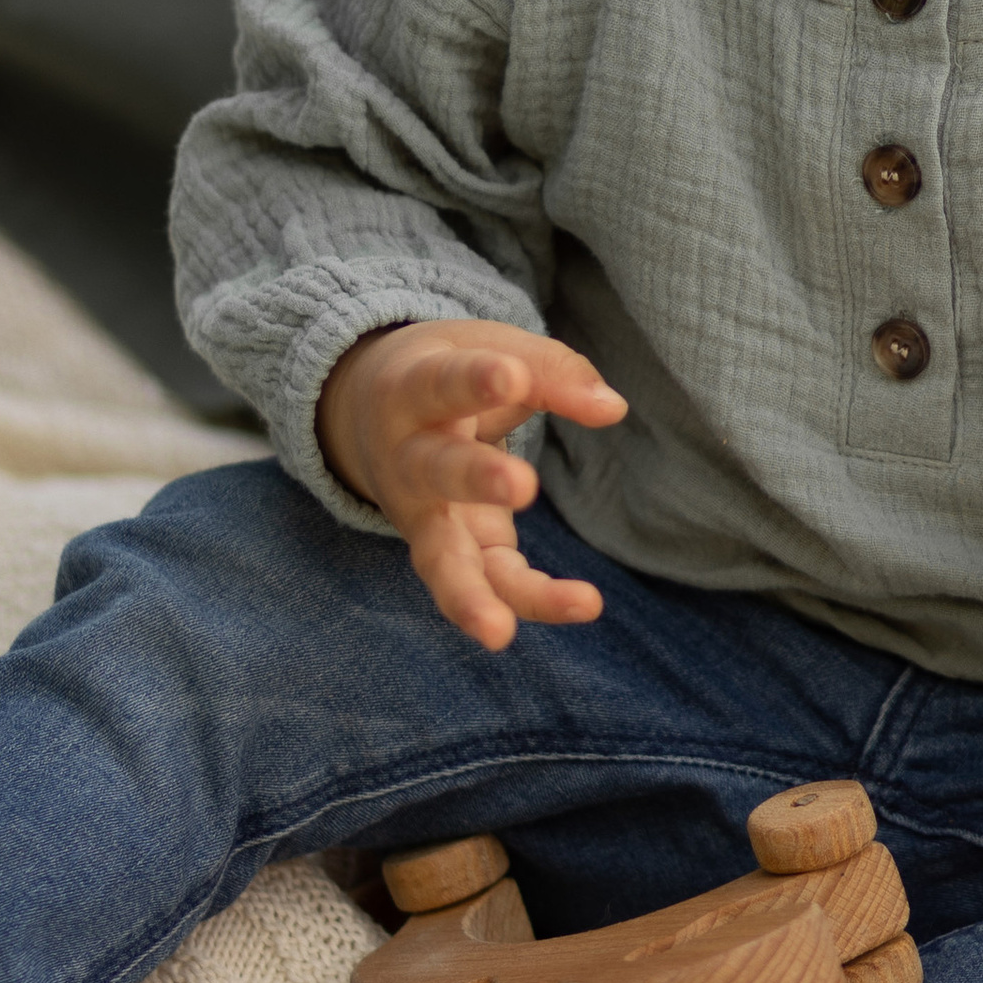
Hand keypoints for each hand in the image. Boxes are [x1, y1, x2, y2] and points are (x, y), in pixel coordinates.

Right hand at [316, 319, 627, 649]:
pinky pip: (488, 582)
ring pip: (442, 559)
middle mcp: (407, 459)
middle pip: (437, 471)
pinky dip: (531, 599)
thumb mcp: (493, 350)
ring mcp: (422, 516)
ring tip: (498, 631)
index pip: (444, 382)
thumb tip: (612, 408)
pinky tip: (583, 603)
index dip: (477, 380)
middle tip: (522, 486)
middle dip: (476, 478)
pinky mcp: (451, 552)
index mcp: (411, 391)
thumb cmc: (450, 374)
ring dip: (470, 595)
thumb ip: (552, 372)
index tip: (513, 377)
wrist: (370, 412)